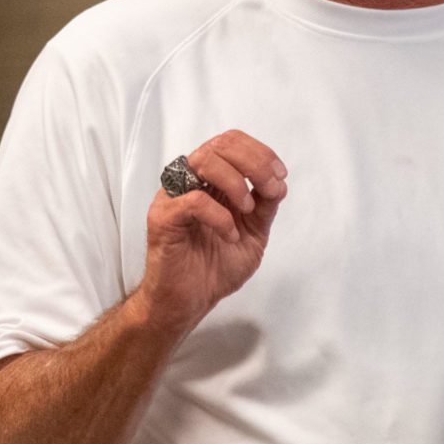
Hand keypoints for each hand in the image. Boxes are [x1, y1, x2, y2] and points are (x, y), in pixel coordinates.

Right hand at [136, 129, 285, 334]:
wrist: (190, 301)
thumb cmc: (215, 267)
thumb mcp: (254, 233)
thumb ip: (264, 206)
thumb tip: (279, 182)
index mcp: (209, 180)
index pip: (231, 142)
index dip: (260, 153)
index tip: (279, 177)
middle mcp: (189, 181)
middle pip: (220, 144)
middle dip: (254, 163)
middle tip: (270, 189)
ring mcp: (173, 197)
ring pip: (204, 161)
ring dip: (236, 183)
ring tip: (246, 211)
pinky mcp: (163, 217)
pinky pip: (193, 201)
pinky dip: (220, 216)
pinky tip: (230, 236)